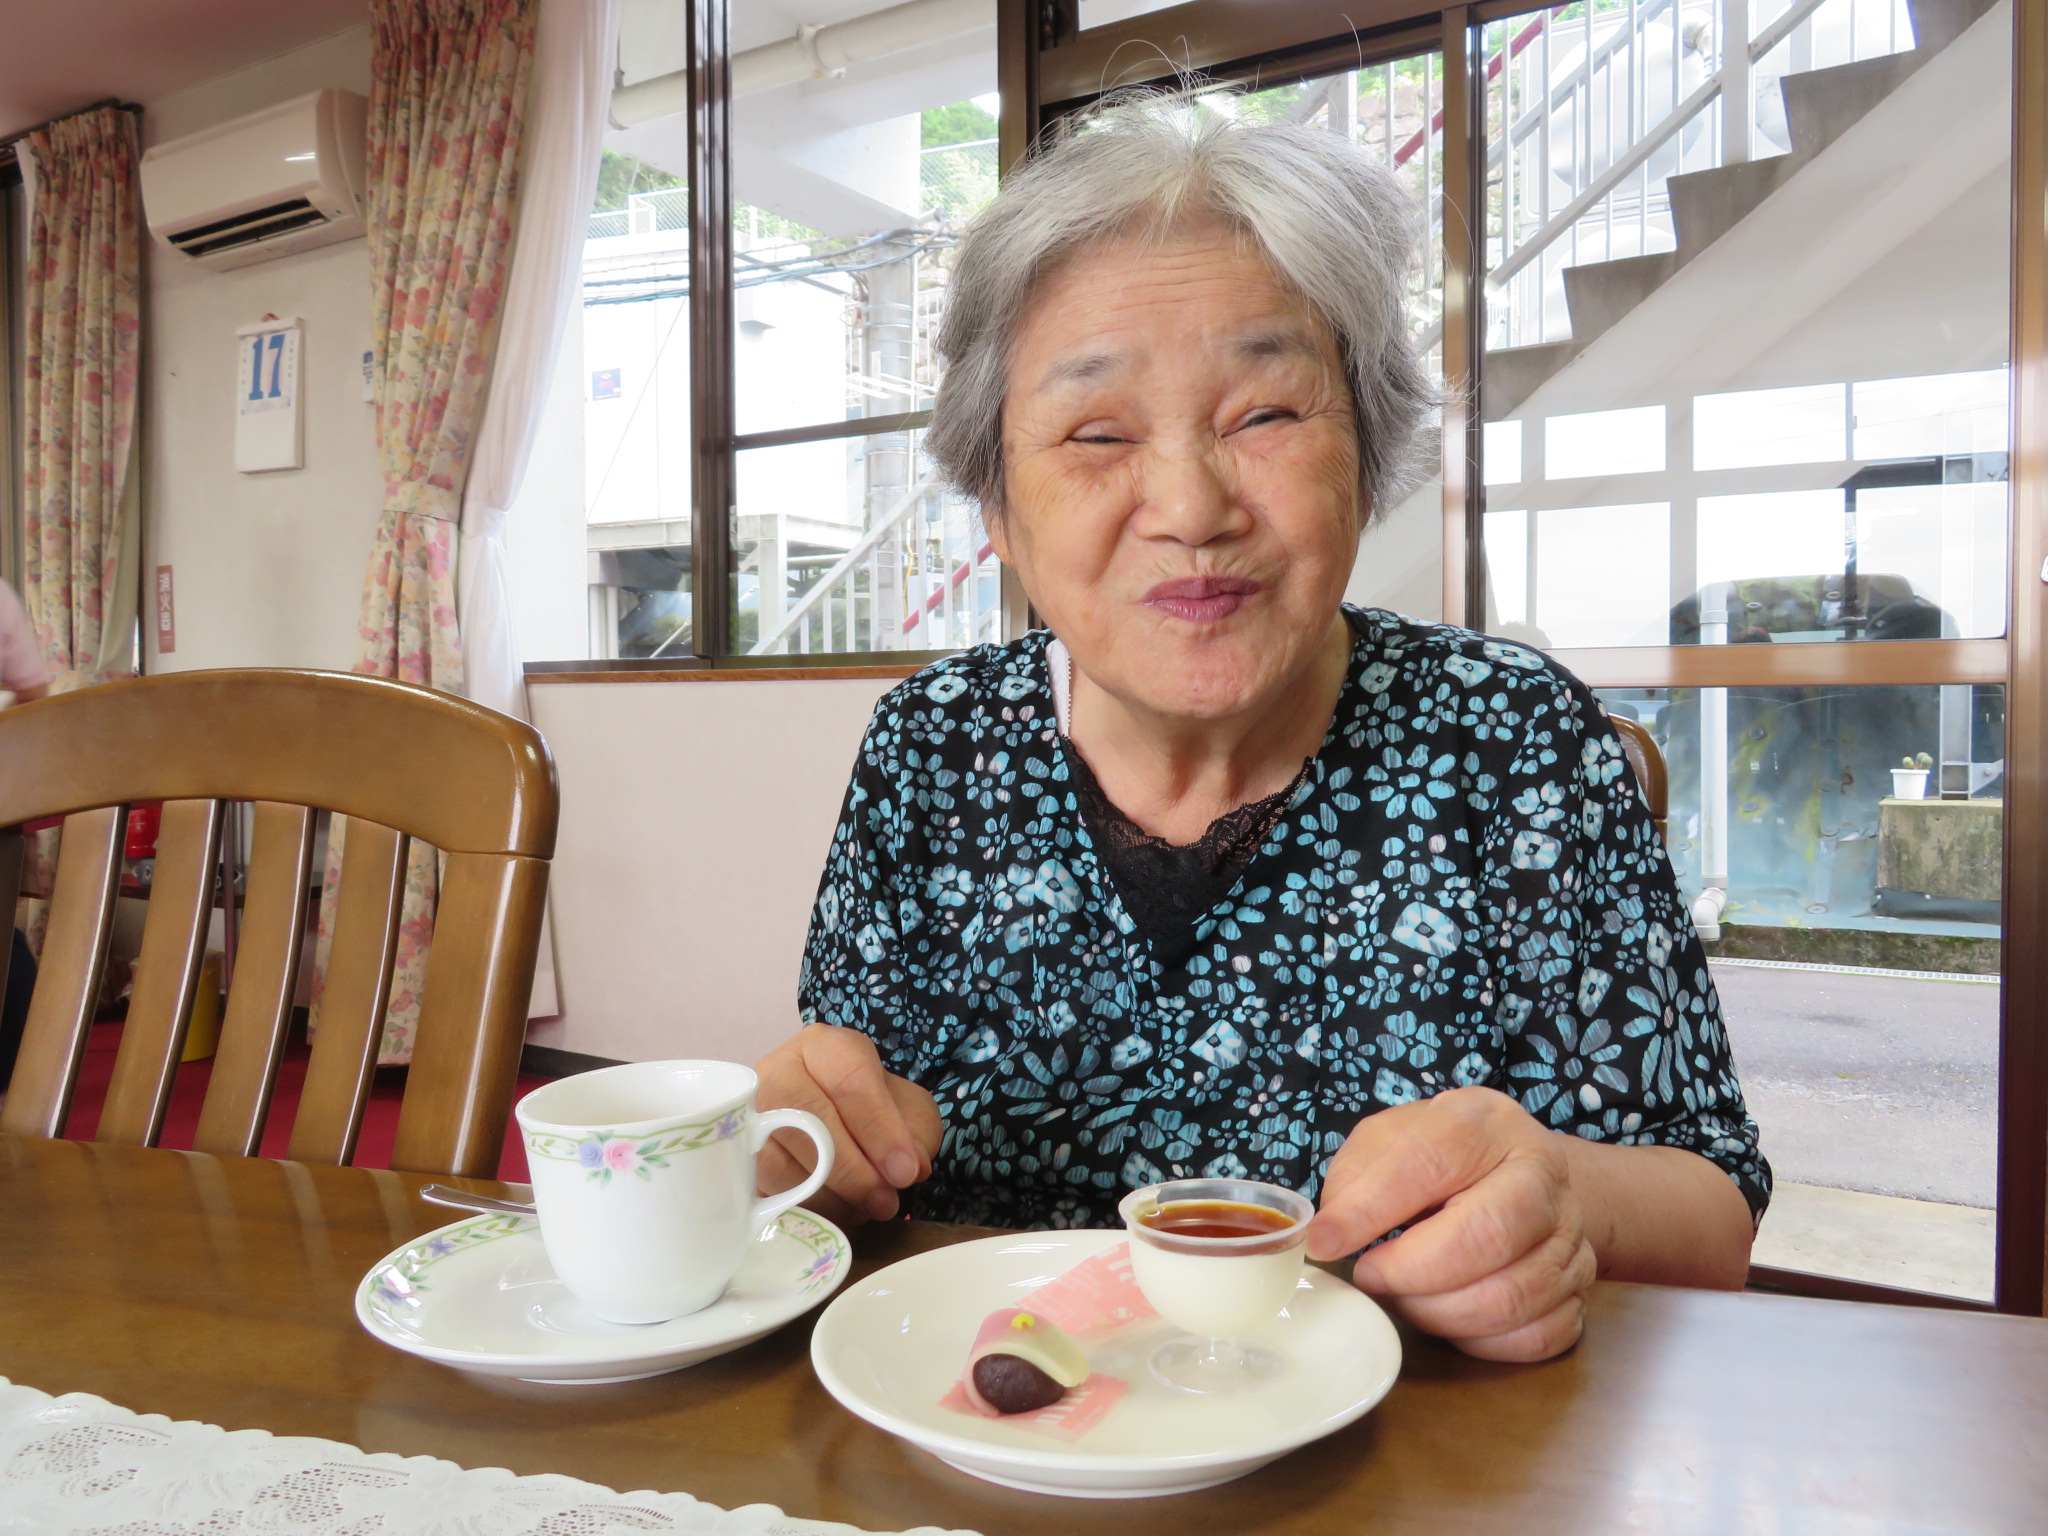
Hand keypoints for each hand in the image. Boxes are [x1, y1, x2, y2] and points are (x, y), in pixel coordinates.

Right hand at [754, 1023, 942, 1224]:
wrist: (835, 1126)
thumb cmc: (872, 1113)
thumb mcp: (908, 1112)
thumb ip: (915, 1134)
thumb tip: (906, 1168)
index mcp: (824, 1046)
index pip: (849, 1079)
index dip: (879, 1128)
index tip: (904, 1171)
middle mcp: (777, 1070)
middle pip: (806, 1117)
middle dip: (851, 1168)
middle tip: (884, 1200)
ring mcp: (749, 1113)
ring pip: (779, 1157)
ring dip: (827, 1194)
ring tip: (864, 1208)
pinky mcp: (736, 1157)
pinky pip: (764, 1188)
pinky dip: (804, 1206)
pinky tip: (836, 1211)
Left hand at [1304, 1086, 1597, 1362]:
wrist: (1517, 1174)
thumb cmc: (1438, 1158)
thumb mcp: (1387, 1141)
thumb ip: (1355, 1179)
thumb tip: (1328, 1237)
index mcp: (1486, 1122)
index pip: (1430, 1163)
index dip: (1371, 1210)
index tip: (1325, 1243)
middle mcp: (1542, 1173)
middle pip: (1489, 1236)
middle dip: (1412, 1272)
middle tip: (1370, 1277)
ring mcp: (1571, 1234)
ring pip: (1513, 1296)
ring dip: (1439, 1312)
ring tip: (1403, 1296)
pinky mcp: (1582, 1289)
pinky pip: (1538, 1335)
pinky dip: (1483, 1341)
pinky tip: (1449, 1318)